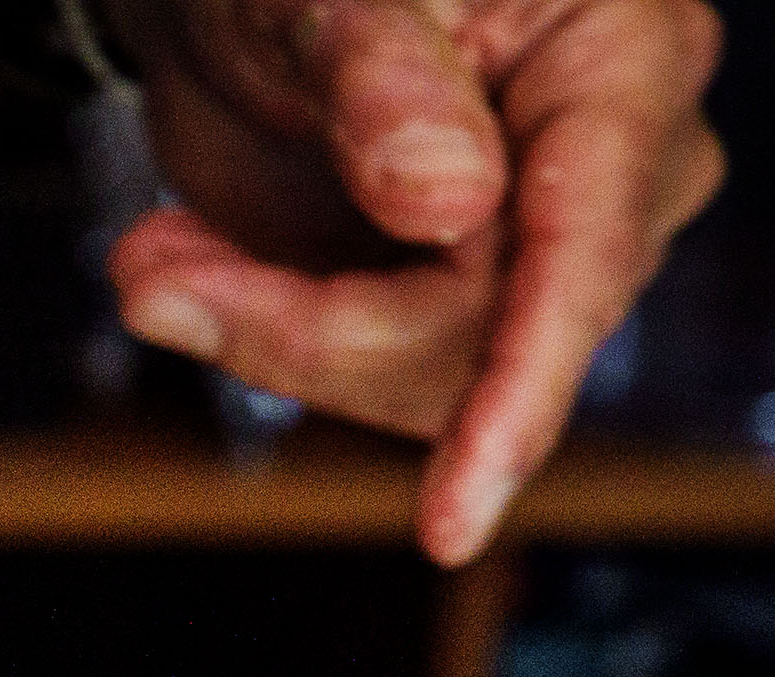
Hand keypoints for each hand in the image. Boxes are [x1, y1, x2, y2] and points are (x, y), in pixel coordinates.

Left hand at [102, 0, 724, 565]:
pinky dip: (273, 344)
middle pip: (494, 338)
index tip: (450, 525)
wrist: (247, 2)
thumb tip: (447, 203)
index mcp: (625, 57)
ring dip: (271, 338)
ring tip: (156, 256)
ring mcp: (557, 246)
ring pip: (435, 387)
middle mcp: (625, 163)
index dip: (518, 388)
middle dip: (308, 328)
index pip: (589, 245)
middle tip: (149, 268)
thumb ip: (381, 79)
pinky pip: (390, 387)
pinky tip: (194, 268)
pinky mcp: (479, 305)